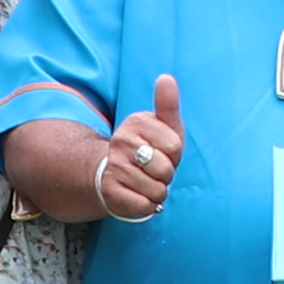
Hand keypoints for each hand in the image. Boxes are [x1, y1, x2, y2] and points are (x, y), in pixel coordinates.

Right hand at [92, 74, 180, 221]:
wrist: (112, 173)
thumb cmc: (149, 149)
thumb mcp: (164, 127)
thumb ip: (167, 104)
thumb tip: (166, 78)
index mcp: (136, 123)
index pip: (174, 146)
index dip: (174, 155)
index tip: (163, 151)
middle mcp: (121, 142)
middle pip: (166, 169)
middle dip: (167, 174)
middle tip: (154, 169)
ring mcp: (114, 167)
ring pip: (157, 190)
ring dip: (158, 191)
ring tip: (146, 182)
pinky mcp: (109, 191)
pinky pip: (144, 205)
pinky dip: (148, 205)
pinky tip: (138, 195)